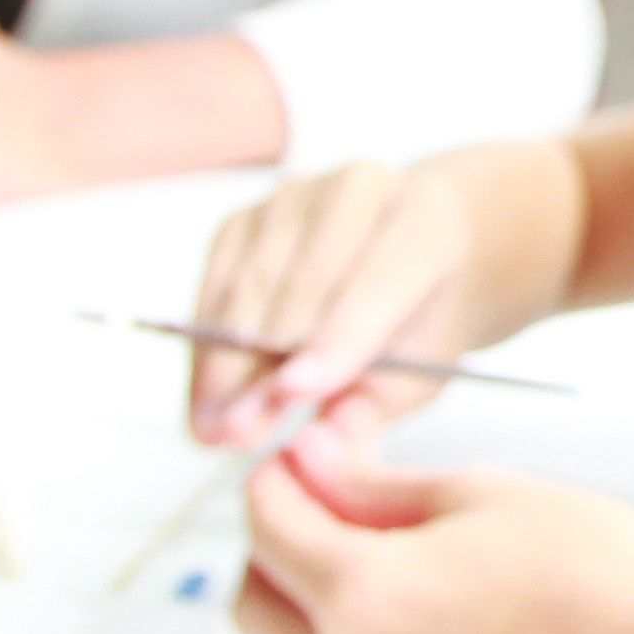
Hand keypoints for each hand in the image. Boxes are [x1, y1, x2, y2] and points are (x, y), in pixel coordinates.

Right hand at [185, 157, 555, 445]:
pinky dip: (207, 347)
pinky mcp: (245, 218)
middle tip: (241, 432)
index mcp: (427, 218)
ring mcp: (295, 196)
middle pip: (303, 282)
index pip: (380, 278)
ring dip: (226, 364)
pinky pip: (215, 286)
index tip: (297, 391)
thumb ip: (374, 405)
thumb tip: (319, 444)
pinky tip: (207, 398)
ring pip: (250, 284)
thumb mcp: (421, 371)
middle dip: (266, 364)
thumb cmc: (418, 320)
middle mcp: (360, 189)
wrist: (410, 261)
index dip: (338, 337)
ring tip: (216, 429)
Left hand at [238, 429, 633, 633]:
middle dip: (275, 540)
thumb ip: (375, 485)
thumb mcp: (479, 492)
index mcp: (362, 594)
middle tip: (331, 490)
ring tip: (380, 542)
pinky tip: (418, 595)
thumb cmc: (599, 565)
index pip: (268, 524)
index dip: (280, 470)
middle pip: (255, 603)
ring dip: (306, 596)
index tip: (311, 443)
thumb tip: (311, 462)